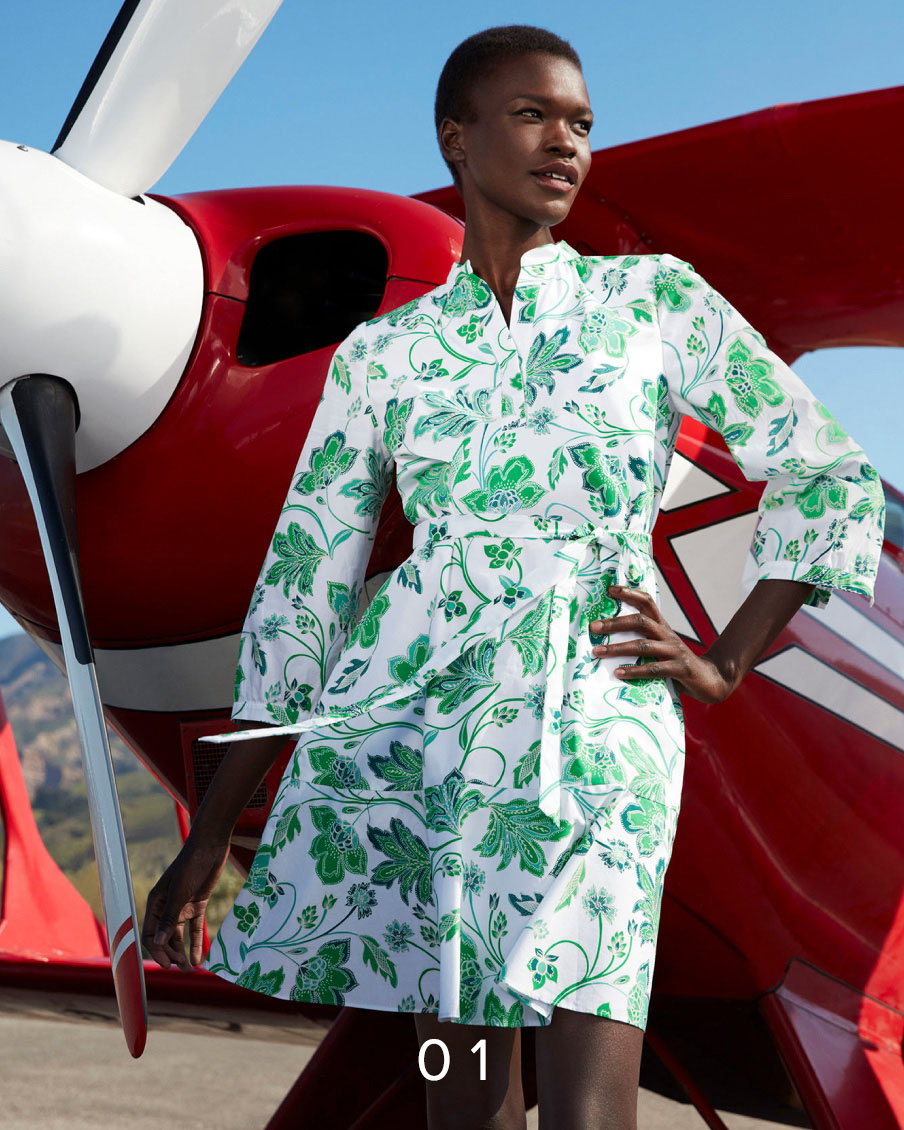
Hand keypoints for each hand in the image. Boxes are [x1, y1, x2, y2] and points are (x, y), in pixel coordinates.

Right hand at [142, 837, 231, 970]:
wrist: (211, 846)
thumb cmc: (192, 865)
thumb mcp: (180, 892)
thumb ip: (169, 917)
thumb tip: (158, 942)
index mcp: (156, 903)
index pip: (151, 934)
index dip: (158, 951)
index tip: (169, 964)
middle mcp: (167, 907)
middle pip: (164, 938)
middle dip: (171, 954)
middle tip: (183, 970)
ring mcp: (182, 906)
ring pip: (178, 935)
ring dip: (182, 952)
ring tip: (190, 969)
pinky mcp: (198, 904)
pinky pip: (194, 928)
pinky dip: (196, 943)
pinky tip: (199, 959)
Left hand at [589, 585, 736, 704]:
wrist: (710, 681)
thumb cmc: (677, 665)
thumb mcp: (660, 649)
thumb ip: (642, 644)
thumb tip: (606, 643)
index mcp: (662, 627)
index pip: (647, 603)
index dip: (630, 593)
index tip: (610, 589)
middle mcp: (667, 635)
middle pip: (640, 621)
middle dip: (615, 623)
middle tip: (593, 627)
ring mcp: (674, 651)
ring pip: (643, 645)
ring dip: (617, 648)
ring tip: (597, 651)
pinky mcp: (680, 669)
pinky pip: (654, 669)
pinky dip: (634, 671)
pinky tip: (618, 673)